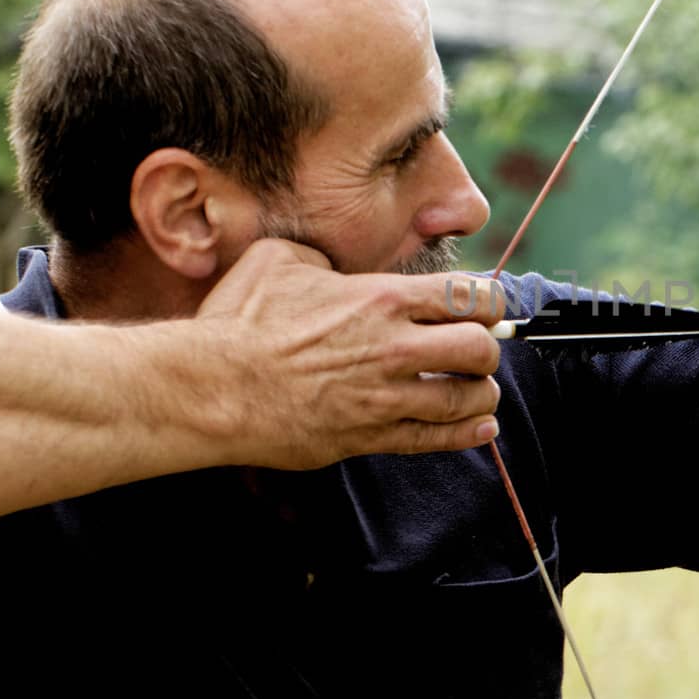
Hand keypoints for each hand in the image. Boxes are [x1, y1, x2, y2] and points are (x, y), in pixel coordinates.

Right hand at [196, 238, 505, 466]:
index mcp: (382, 298)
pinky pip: (435, 439)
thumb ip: (322, 259)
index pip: (469, 296)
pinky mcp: (368, 436)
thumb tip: (332, 268)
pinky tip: (479, 428)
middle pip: (480, 349)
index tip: (484, 308)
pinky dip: (466, 434)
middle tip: (474, 351)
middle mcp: (393, 347)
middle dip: (486, 349)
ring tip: (474, 390)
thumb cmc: (238, 321)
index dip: (488, 302)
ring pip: (467, 400)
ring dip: (480, 394)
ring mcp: (384, 396)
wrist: (209, 388)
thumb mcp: (280, 259)